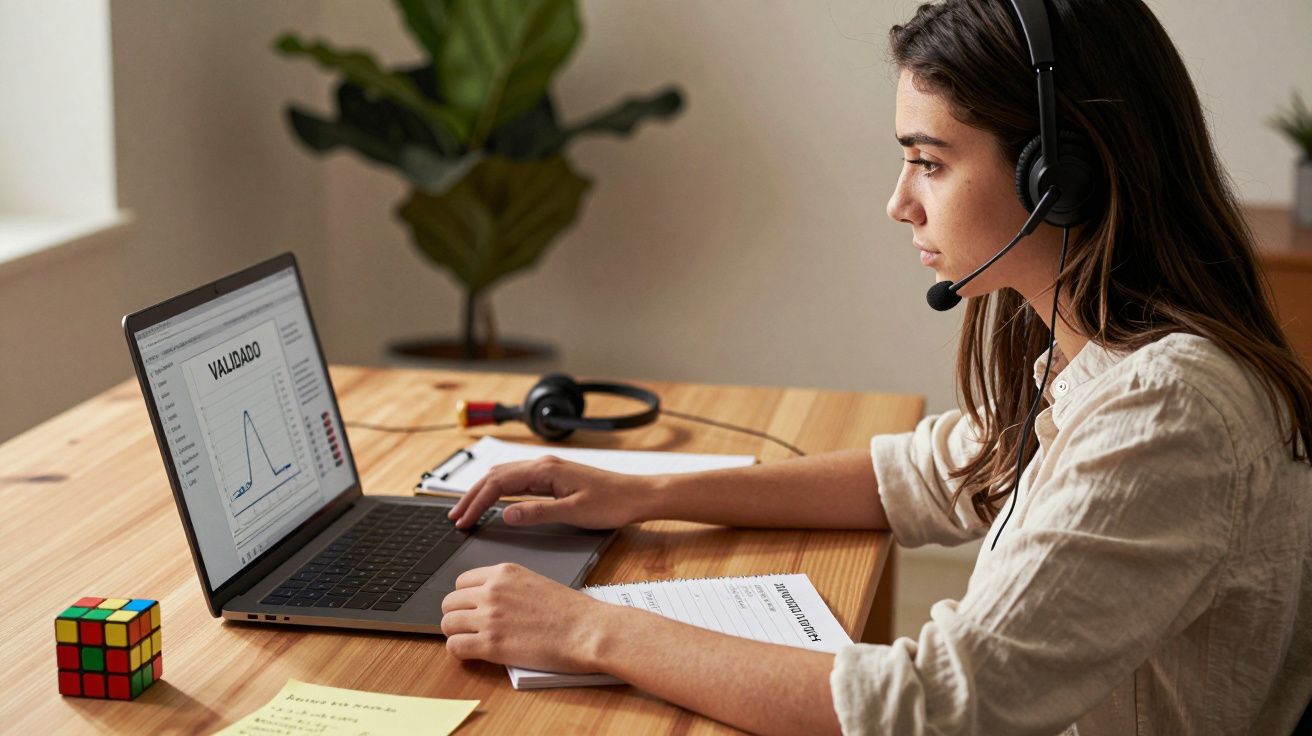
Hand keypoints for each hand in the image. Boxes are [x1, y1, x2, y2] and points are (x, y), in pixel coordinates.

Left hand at [440, 562, 612, 672]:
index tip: (471, 609)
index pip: (461, 582)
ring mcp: (489, 618)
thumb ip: (509, 588)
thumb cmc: (572, 612)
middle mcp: (492, 591)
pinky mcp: (491, 645)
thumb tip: (489, 602)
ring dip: (456, 634)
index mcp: (504, 572)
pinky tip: (472, 654)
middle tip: (470, 627)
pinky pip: (455, 647)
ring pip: (447, 623)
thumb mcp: (535, 583)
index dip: (465, 598)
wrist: (588, 631)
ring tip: (470, 641)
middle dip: (457, 615)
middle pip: (449, 602)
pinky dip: (459, 652)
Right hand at [447, 455, 656, 529]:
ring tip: (467, 511)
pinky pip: (518, 482)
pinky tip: (494, 504)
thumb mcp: (574, 513)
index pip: (498, 483)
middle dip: (472, 496)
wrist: (638, 495)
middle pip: (495, 476)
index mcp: (545, 470)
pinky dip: (500, 492)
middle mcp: (544, 465)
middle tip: (455, 517)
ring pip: (505, 477)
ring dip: (483, 493)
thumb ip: (538, 513)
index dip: (476, 502)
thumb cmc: (613, 502)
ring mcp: (549, 470)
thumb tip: (505, 515)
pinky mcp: (554, 478)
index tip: (462, 520)